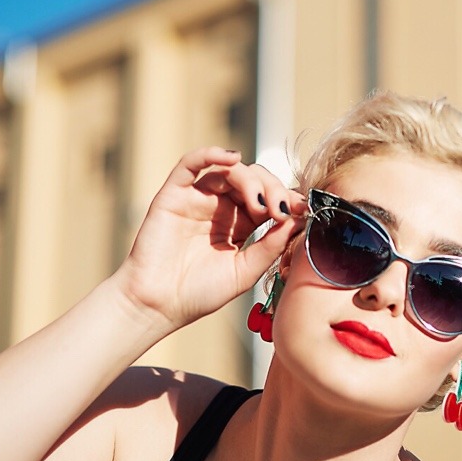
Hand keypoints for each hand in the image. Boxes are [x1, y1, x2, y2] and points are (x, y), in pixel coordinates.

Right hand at [113, 148, 307, 333]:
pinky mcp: (174, 194)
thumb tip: (297, 220)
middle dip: (273, 189)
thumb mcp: (244, 271)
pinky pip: (191, 164)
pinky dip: (211, 153)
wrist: (158, 306)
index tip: (303, 210)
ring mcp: (198, 198)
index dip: (287, 199)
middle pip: (254, 179)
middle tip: (280, 210)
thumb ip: (270, 246)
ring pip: (229, 170)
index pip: (269, 198)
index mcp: (241, 224)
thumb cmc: (199, 294)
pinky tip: (231, 157)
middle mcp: (221, 207)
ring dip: (251, 180)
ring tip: (259, 204)